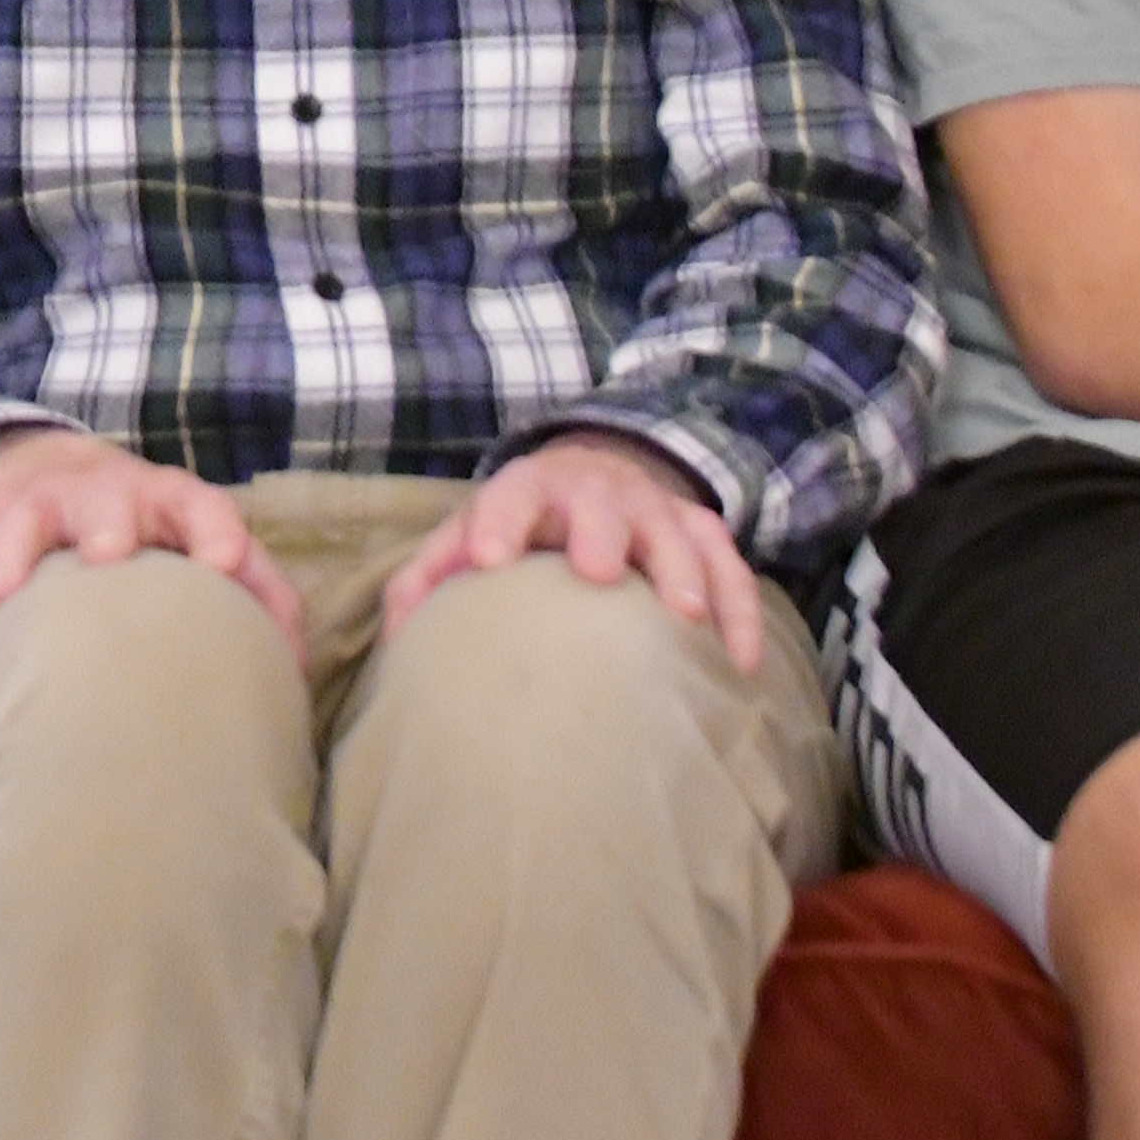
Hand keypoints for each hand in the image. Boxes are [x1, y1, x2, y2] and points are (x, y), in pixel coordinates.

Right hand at [0, 426, 300, 654]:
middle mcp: (99, 495)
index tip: (223, 566)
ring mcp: (31, 507)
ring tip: (3, 595)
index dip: (214, 529)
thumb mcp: (203, 549)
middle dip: (105, 520)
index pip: (200, 505)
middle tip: (106, 554)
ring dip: (10, 551)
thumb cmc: (149, 535)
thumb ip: (258, 599)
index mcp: (167, 501)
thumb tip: (293, 667)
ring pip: (16, 519)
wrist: (51, 475)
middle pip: (103, 496)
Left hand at [378, 435, 763, 669]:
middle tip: (599, 572)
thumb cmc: (519, 529)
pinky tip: (738, 661)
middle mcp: (596, 492)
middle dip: (600, 531)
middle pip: (600, 502)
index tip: (489, 560)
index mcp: (530, 489)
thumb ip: (428, 581)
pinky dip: (739, 610)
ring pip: (677, 530)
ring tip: (684, 617)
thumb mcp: (470, 539)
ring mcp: (657, 509)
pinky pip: (731, 567)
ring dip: (682, 569)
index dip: (498, 522)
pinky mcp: (702, 534)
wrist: (592, 478)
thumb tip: (400, 631)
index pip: (509, 495)